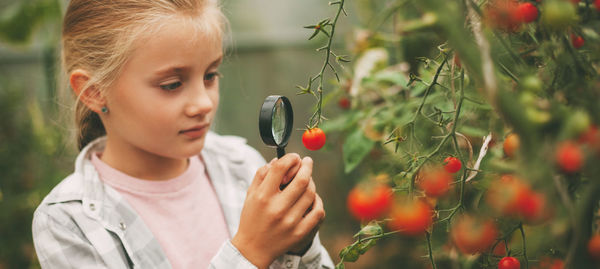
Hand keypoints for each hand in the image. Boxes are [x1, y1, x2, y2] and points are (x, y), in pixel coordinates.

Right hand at [231, 154, 325, 268]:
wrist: (253, 249)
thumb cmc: (252, 217)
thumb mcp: (251, 194)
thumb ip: (262, 174)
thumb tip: (279, 159)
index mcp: (263, 196)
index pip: (280, 168)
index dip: (291, 157)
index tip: (295, 157)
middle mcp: (277, 208)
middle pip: (301, 180)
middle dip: (307, 166)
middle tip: (308, 162)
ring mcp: (290, 222)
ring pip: (311, 194)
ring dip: (311, 183)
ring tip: (307, 181)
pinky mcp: (300, 233)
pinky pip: (318, 211)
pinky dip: (318, 201)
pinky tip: (313, 199)